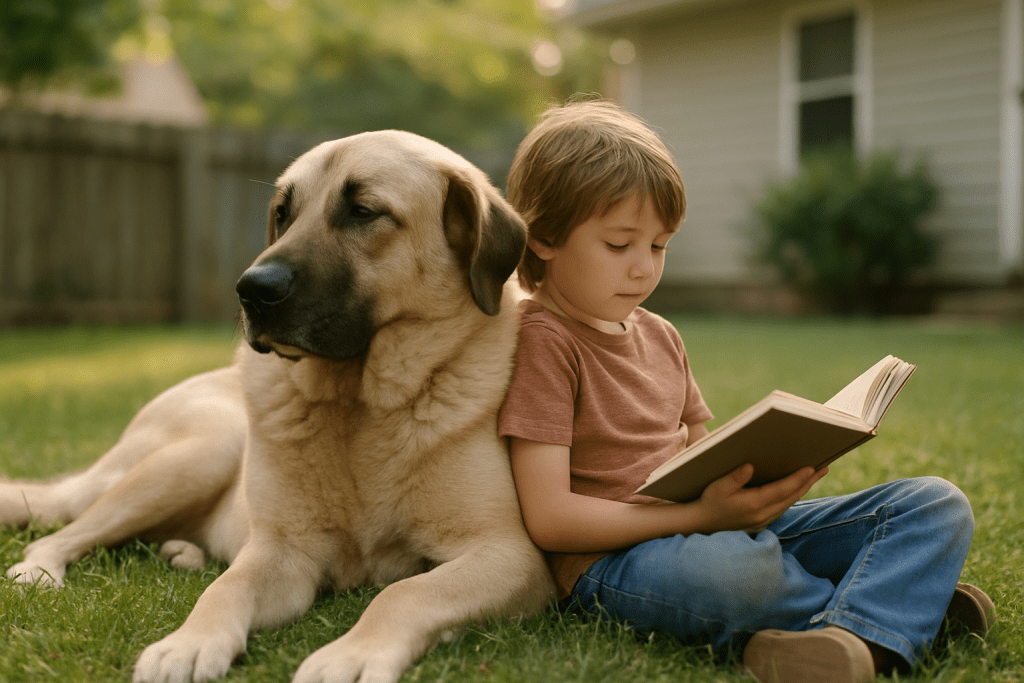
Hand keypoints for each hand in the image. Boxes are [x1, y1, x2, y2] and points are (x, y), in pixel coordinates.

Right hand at [694, 464, 827, 533]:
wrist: (701, 524)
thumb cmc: (709, 502)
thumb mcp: (718, 487)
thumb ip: (734, 477)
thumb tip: (749, 466)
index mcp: (753, 504)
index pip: (782, 490)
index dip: (798, 479)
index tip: (812, 468)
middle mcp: (762, 514)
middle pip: (791, 497)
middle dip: (808, 482)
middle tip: (824, 468)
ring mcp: (763, 521)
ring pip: (788, 503)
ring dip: (802, 489)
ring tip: (814, 476)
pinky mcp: (761, 523)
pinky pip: (782, 508)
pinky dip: (792, 497)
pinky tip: (796, 489)